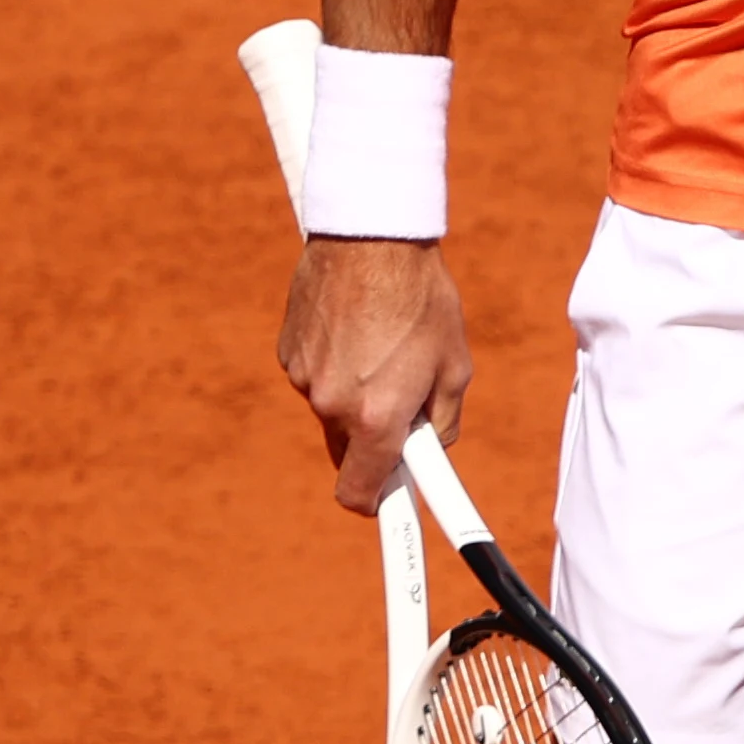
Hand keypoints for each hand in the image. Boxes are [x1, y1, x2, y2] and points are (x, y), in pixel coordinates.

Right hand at [275, 236, 474, 513]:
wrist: (371, 237)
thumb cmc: (422, 298)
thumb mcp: (454, 365)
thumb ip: (443, 421)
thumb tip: (431, 450)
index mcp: (376, 418)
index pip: (360, 492)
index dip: (376, 504)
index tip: (390, 506)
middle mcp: (333, 406)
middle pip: (349, 451)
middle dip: (373, 439)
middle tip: (402, 403)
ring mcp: (305, 378)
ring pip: (332, 410)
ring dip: (354, 396)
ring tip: (383, 345)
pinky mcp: (289, 351)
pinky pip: (315, 376)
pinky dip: (334, 366)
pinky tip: (356, 328)